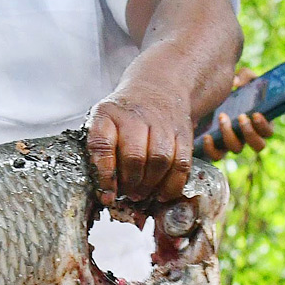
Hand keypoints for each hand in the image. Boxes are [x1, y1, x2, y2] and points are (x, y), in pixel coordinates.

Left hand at [87, 81, 192, 204]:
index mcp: (106, 114)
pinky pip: (181, 164)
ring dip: (151, 185)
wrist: (157, 88)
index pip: (102, 145)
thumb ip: (100, 151)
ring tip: (142, 194)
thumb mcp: (103, 122)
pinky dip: (173, 184)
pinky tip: (163, 194)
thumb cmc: (123, 115)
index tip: (106, 195)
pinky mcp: (183, 134)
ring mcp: (162, 124)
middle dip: (131, 183)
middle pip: (134, 157)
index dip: (104, 174)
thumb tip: (104, 192)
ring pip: (160, 161)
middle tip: (127, 194)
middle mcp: (134, 117)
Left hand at [200, 68, 273, 159]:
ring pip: (236, 149)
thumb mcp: (239, 78)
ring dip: (230, 136)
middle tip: (240, 117)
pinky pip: (216, 156)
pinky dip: (212, 149)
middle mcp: (247, 136)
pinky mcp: (215, 146)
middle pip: (258, 145)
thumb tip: (237, 82)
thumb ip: (245, 76)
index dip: (265, 126)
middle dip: (250, 132)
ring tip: (221, 117)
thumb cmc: (227, 89)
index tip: (255, 114)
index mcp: (258, 123)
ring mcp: (232, 142)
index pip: (268, 132)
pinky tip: (206, 136)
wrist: (205, 97)